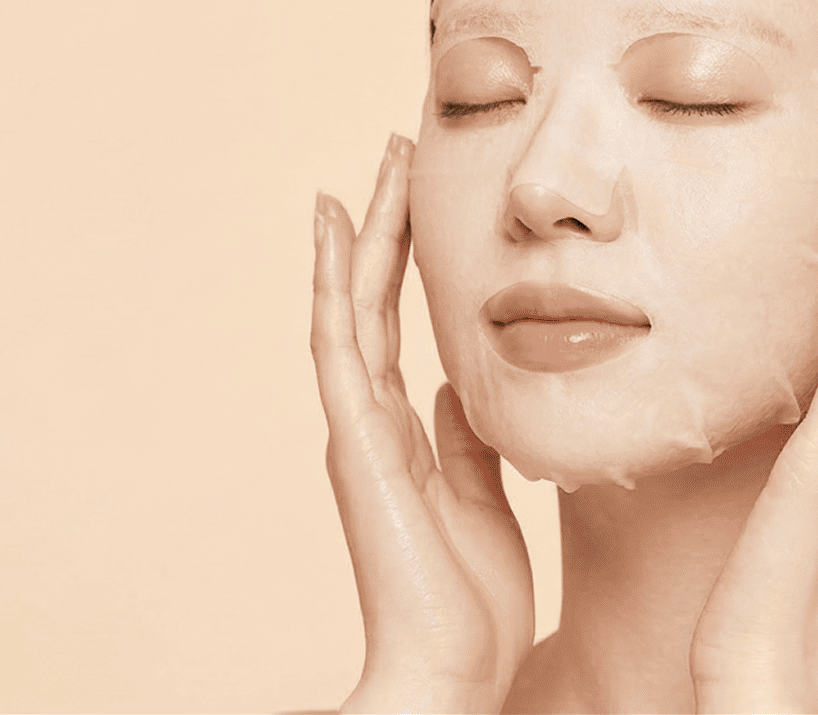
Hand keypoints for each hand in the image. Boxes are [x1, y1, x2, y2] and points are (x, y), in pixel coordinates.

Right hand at [312, 134, 534, 713]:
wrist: (449, 665)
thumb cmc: (469, 599)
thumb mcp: (482, 497)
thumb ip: (465, 440)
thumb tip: (460, 388)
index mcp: (404, 434)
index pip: (400, 327)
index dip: (408, 262)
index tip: (420, 201)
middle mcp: (371, 420)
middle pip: (375, 302)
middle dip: (387, 227)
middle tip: (399, 153)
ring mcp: (357, 426)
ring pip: (353, 305)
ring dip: (364, 233)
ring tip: (378, 164)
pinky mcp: (354, 437)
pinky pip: (339, 341)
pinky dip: (335, 279)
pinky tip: (336, 224)